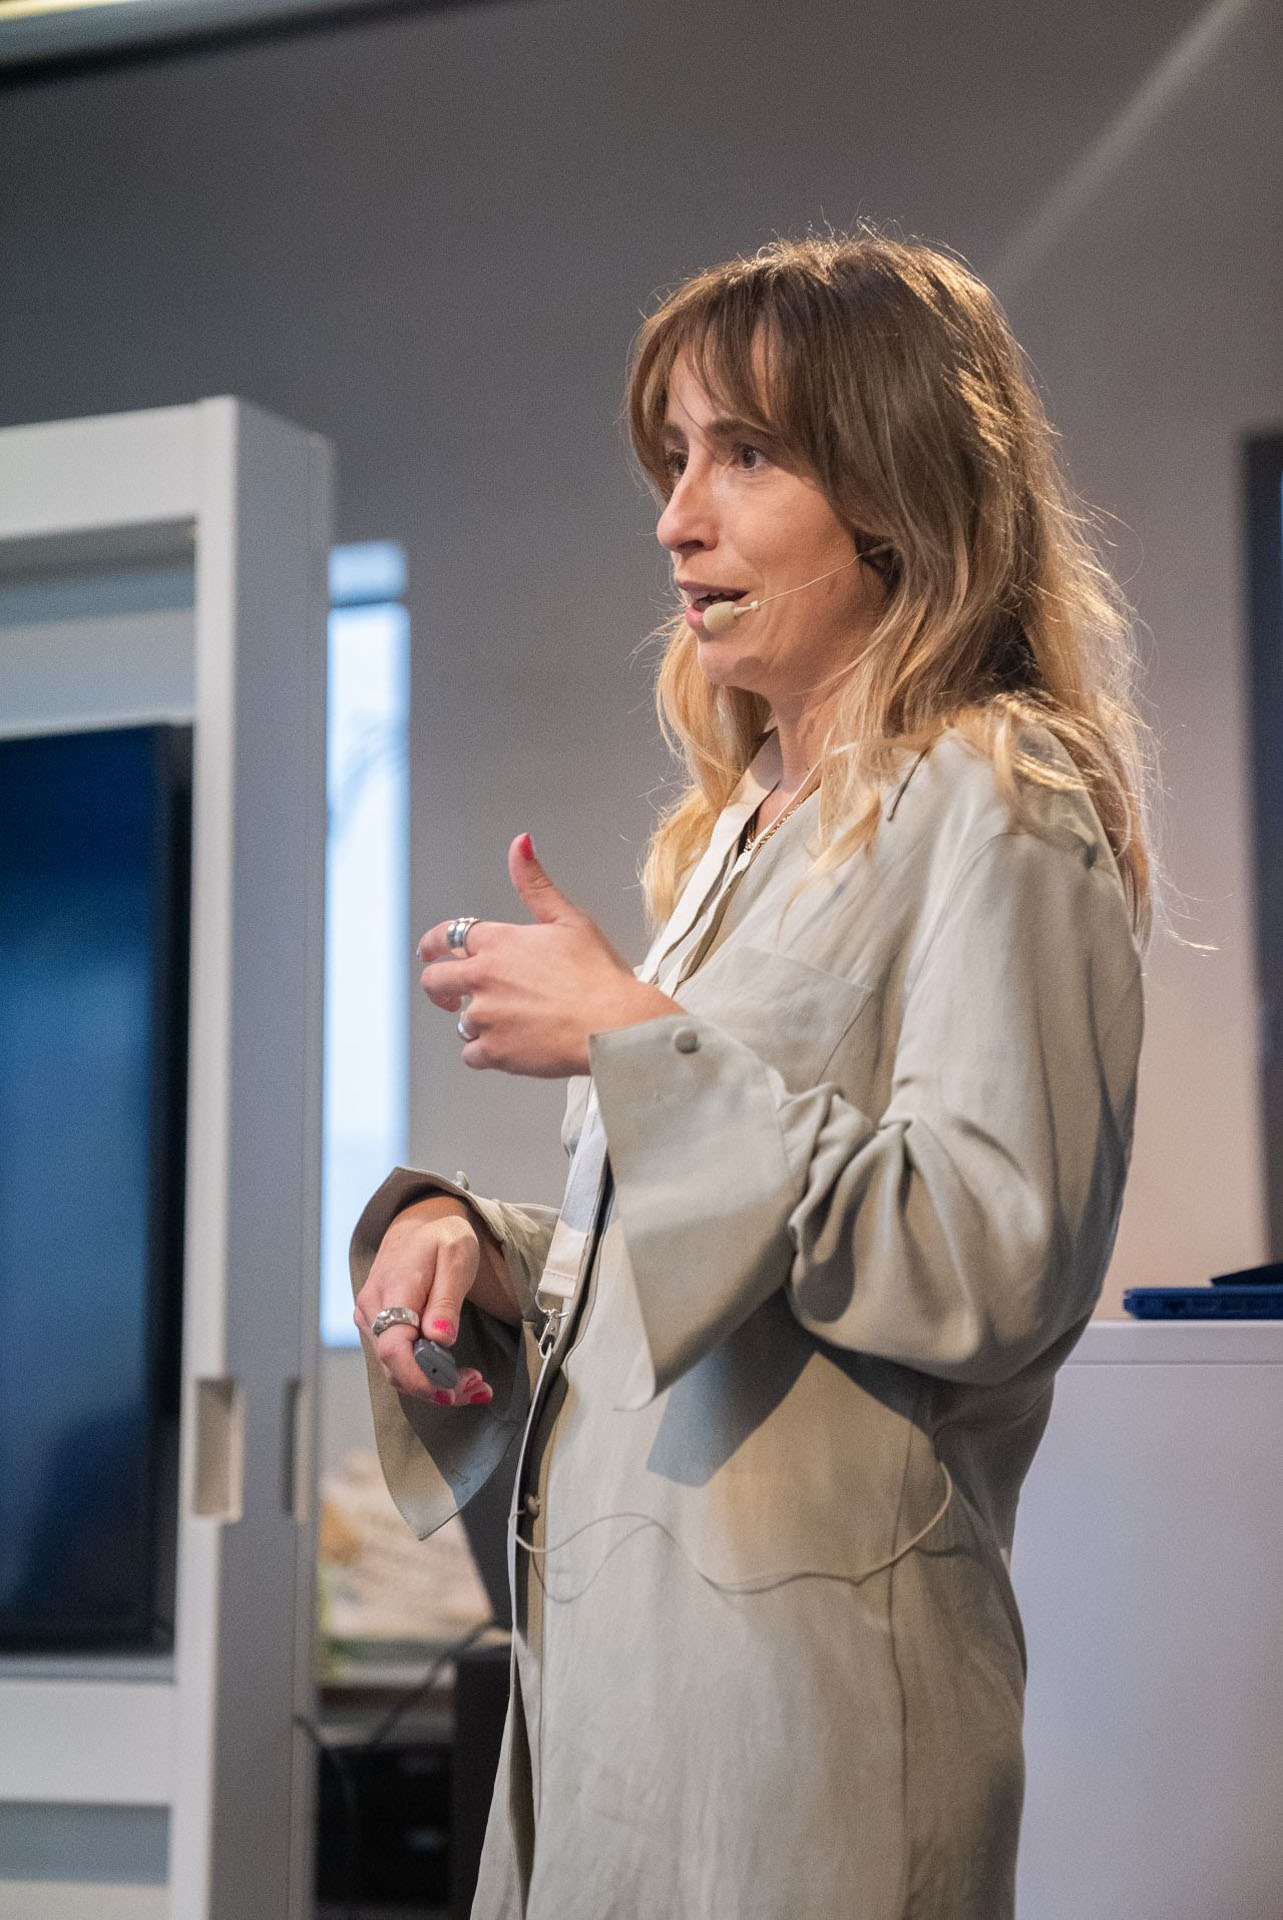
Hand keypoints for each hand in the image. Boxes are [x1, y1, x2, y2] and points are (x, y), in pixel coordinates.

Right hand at [354, 1195, 495, 1407]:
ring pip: (395, 1369)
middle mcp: (372, 1309)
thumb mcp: (456, 1258)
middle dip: (435, 1386)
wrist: (420, 1220)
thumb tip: (440, 1340)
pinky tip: (453, 1375)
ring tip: (474, 1384)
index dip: (419, 1377)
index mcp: (392, 1290)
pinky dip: (424, 1374)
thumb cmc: (441, 1236)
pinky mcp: (378, 1326)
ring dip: (433, 1384)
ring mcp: (370, 1319)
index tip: (451, 1389)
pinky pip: (397, 1360)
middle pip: (395, 1367)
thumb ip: (447, 1300)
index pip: (393, 1348)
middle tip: (478, 1387)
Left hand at [417, 833, 679, 1075]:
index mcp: (498, 942)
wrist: (613, 1026)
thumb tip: (519, 844)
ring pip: (459, 1022)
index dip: (434, 946)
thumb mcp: (569, 918)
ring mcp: (485, 1017)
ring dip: (476, 1022)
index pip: (445, 938)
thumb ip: (535, 883)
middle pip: (434, 982)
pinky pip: (472, 1055)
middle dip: (440, 987)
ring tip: (506, 1021)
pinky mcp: (494, 1051)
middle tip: (450, 995)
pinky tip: (509, 1046)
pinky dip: (486, 1053)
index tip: (431, 953)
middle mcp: (483, 978)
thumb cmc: (598, 976)